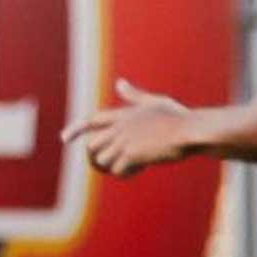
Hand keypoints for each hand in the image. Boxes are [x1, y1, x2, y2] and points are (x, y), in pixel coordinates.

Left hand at [61, 78, 191, 176]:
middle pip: (92, 146)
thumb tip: (119, 82)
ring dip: (113, 167)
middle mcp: (120, 127)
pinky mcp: (133, 155)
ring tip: (132, 165)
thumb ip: (133, 95)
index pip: (92, 120)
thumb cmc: (177, 117)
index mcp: (123, 114)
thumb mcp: (154, 101)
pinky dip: (126, 174)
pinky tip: (140, 168)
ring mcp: (125, 141)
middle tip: (111, 165)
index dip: (76, 129)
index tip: (64, 138)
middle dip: (97, 158)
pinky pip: (118, 171)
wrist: (192, 131)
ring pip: (102, 161)